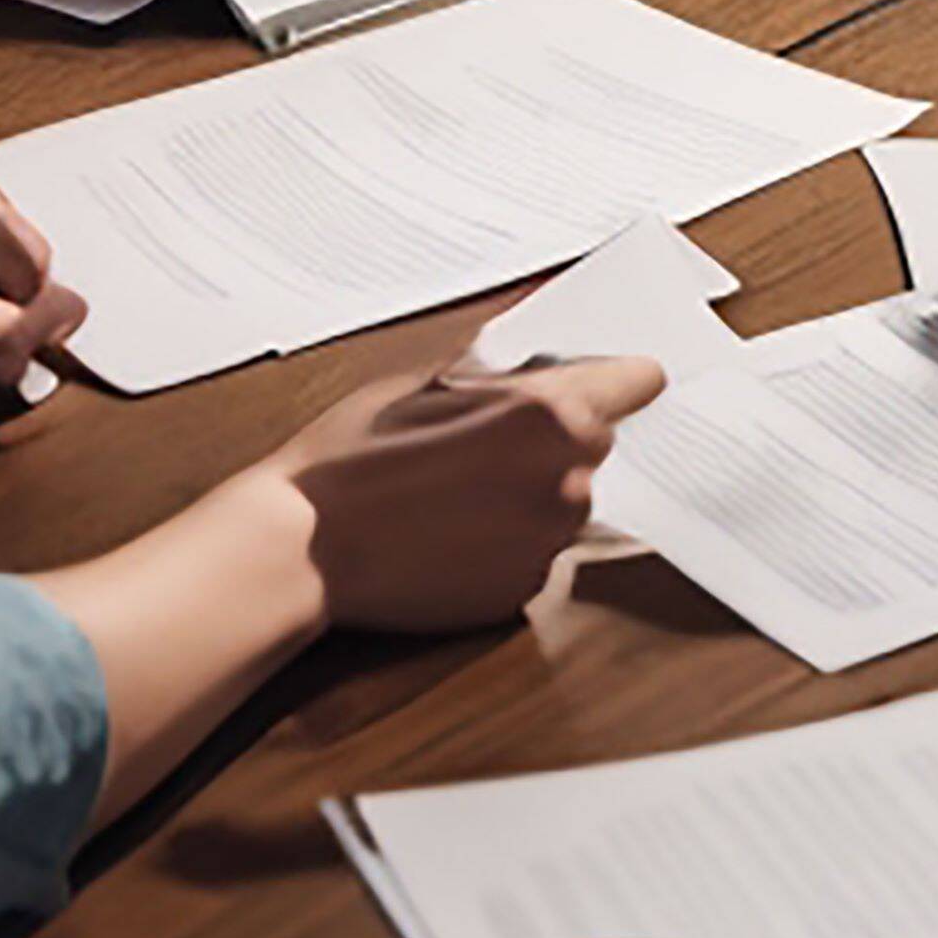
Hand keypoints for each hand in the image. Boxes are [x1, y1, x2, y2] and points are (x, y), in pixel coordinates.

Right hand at [276, 350, 669, 630]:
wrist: (301, 550)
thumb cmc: (350, 459)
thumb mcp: (419, 384)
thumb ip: (495, 368)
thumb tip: (530, 345)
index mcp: (552, 415)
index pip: (637, 382)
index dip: (616, 380)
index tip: (607, 382)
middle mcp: (567, 482)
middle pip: (595, 445)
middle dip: (553, 440)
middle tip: (485, 440)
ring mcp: (548, 544)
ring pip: (563, 502)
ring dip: (531, 494)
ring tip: (453, 491)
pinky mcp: (522, 592)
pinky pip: (533, 552)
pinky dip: (505, 542)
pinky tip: (448, 533)